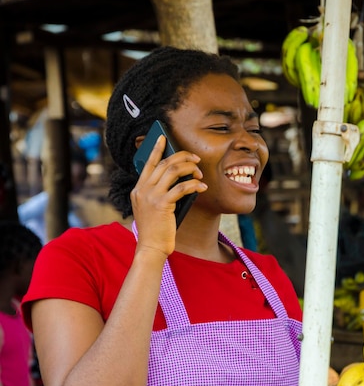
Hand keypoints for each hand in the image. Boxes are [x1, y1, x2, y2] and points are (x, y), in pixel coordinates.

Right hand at [130, 135, 206, 256]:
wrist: (151, 247)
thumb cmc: (156, 229)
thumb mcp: (151, 208)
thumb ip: (158, 193)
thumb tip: (178, 179)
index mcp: (138, 189)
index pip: (148, 164)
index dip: (156, 149)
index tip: (163, 138)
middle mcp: (142, 190)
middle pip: (165, 163)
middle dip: (183, 157)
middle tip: (196, 159)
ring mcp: (151, 196)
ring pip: (173, 171)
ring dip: (190, 169)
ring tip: (199, 174)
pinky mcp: (162, 204)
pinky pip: (182, 187)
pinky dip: (194, 185)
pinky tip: (202, 187)